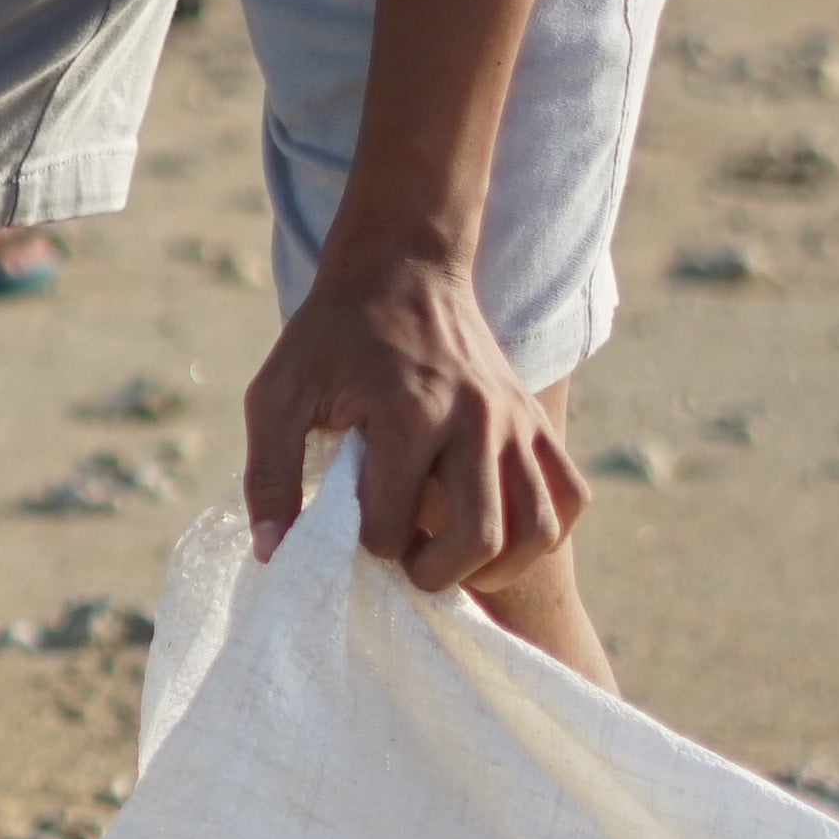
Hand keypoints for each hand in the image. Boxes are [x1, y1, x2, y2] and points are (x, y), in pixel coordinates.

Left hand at [242, 244, 587, 598]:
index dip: (368, 545)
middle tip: (406, 560)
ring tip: (454, 556)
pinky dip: (543, 531)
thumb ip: (268, 476)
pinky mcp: (537, 419)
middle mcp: (474, 418)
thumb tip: (274, 553)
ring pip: (537, 530)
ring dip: (495, 566)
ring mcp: (515, 420)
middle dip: (435, 573)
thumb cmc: (332, 336)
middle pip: (480, 539)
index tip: (353, 528)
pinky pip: (570, 497)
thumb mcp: (277, 394)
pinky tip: (501, 529)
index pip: (392, 529)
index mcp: (408, 413)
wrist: (403, 266)